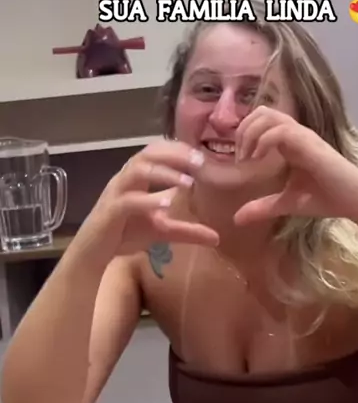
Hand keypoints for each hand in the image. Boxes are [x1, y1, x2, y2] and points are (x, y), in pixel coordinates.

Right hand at [77, 140, 218, 257]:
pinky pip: (128, 200)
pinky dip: (148, 200)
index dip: (179, 150)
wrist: (94, 253)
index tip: (202, 156)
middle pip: (148, 153)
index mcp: (137, 177)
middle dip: (174, 154)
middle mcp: (125, 179)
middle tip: (199, 161)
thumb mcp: (162, 230)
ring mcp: (116, 193)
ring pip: (137, 170)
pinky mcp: (110, 212)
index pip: (157, 151)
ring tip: (187, 182)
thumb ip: (187, 231)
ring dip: (164, 173)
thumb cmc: (125, 233)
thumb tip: (217, 237)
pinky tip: (168, 203)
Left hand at [234, 107, 357, 224]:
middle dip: (244, 130)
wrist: (354, 202)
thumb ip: (262, 207)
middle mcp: (296, 134)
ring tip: (248, 158)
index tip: (240, 161)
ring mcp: (303, 136)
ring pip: (269, 116)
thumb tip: (236, 219)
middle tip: (240, 157)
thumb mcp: (286, 203)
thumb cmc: (326, 198)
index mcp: (290, 142)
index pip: (262, 120)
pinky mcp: (310, 144)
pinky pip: (281, 131)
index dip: (245, 135)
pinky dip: (263, 142)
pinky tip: (258, 160)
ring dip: (251, 134)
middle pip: (262, 111)